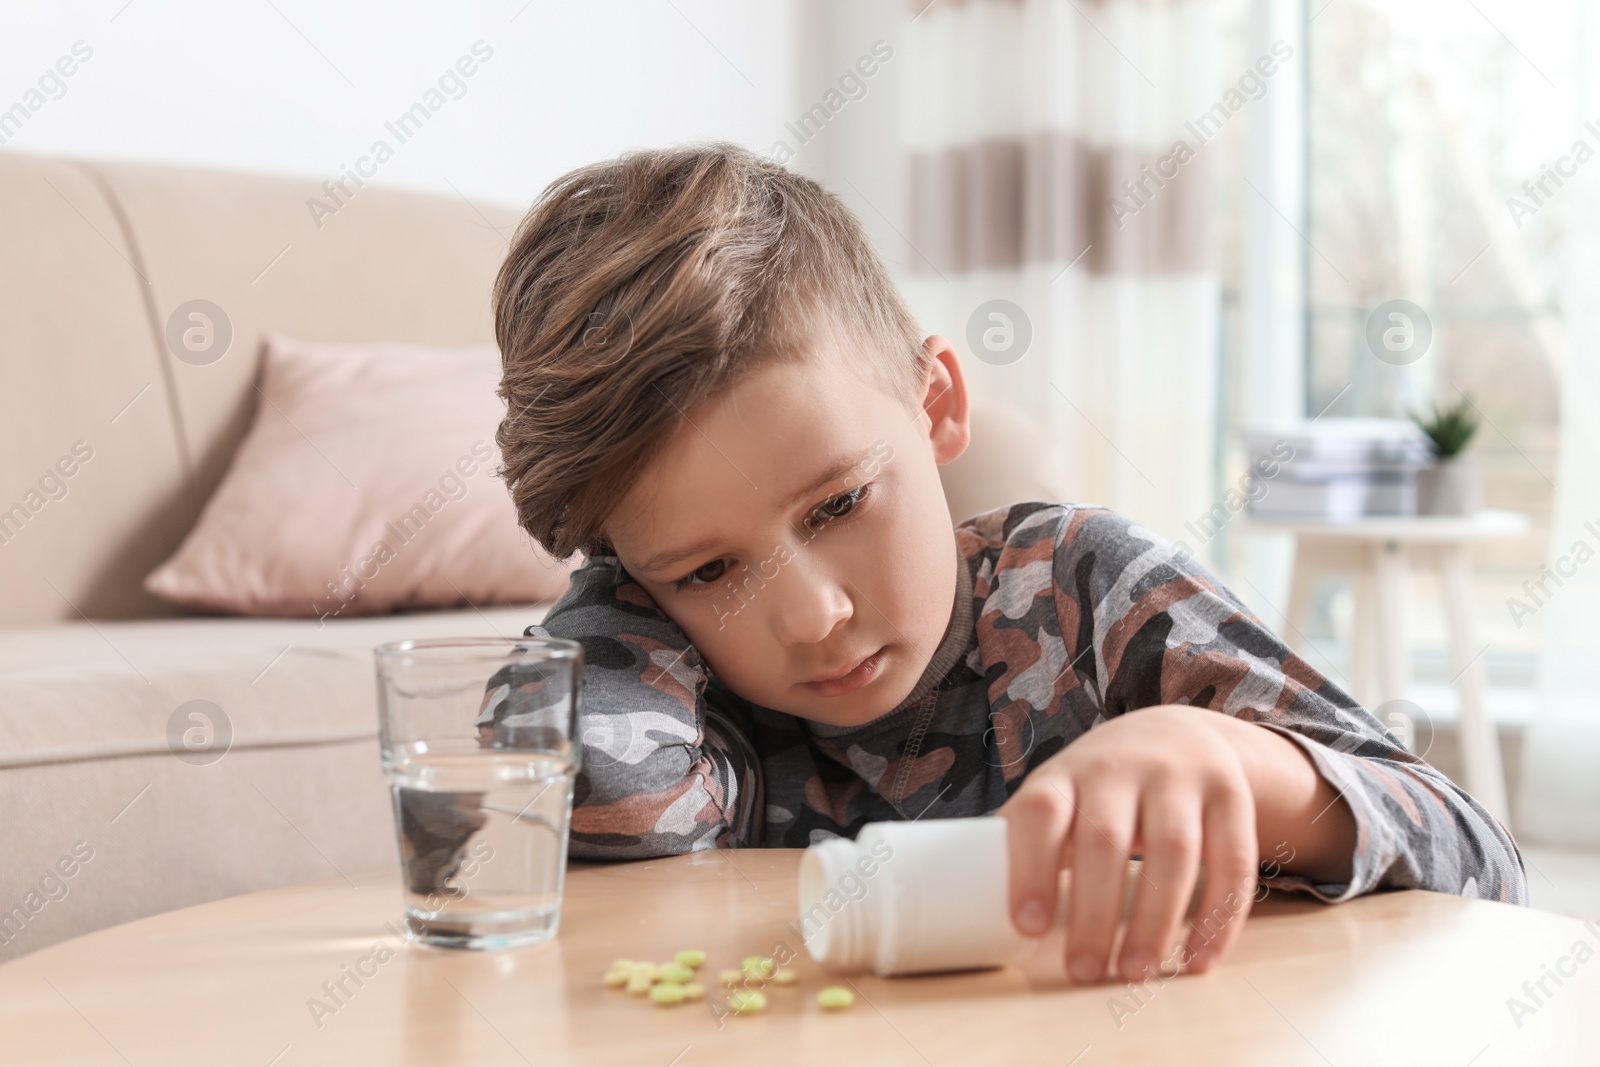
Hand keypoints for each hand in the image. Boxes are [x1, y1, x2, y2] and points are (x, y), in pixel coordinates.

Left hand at [999, 705, 1259, 984]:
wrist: (1178, 732)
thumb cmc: (1099, 785)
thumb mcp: (1059, 794)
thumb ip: (1027, 840)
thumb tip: (967, 903)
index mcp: (1065, 774)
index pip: (1040, 813)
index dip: (1030, 867)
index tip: (1027, 926)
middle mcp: (1122, 768)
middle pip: (1106, 840)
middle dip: (1093, 912)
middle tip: (1084, 972)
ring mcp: (1180, 778)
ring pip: (1175, 852)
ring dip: (1155, 921)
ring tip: (1135, 973)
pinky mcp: (1230, 796)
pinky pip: (1233, 861)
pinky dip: (1218, 917)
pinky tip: (1197, 961)